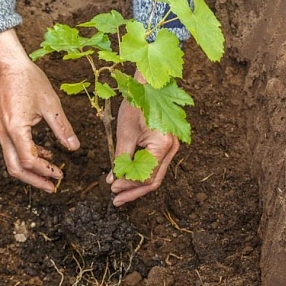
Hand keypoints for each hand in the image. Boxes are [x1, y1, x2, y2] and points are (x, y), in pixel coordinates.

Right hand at [0, 30, 79, 192]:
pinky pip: (12, 149)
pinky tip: (43, 153)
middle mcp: (4, 133)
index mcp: (16, 128)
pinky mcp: (1, 126)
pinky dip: (26, 156)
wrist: (6, 64)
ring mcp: (0, 130)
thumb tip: (75, 148)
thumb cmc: (28, 79)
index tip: (61, 175)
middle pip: (15, 168)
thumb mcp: (51, 104)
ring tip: (50, 174)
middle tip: (52, 187)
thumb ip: (62, 128)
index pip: (29, 160)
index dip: (46, 171)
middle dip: (34, 180)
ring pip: (11, 161)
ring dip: (30, 171)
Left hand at [105, 72, 178, 206]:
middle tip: (116, 200)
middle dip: (134, 191)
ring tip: (120, 193)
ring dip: (137, 185)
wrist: (148, 85)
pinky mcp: (166, 144)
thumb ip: (120, 158)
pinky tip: (128, 178)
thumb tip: (114, 180)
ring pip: (155, 175)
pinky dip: (141, 173)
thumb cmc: (137, 104)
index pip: (147, 177)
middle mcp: (172, 149)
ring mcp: (171, 147)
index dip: (129, 186)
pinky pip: (155, 165)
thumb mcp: (125, 133)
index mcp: (163, 145)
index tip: (112, 189)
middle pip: (154, 181)